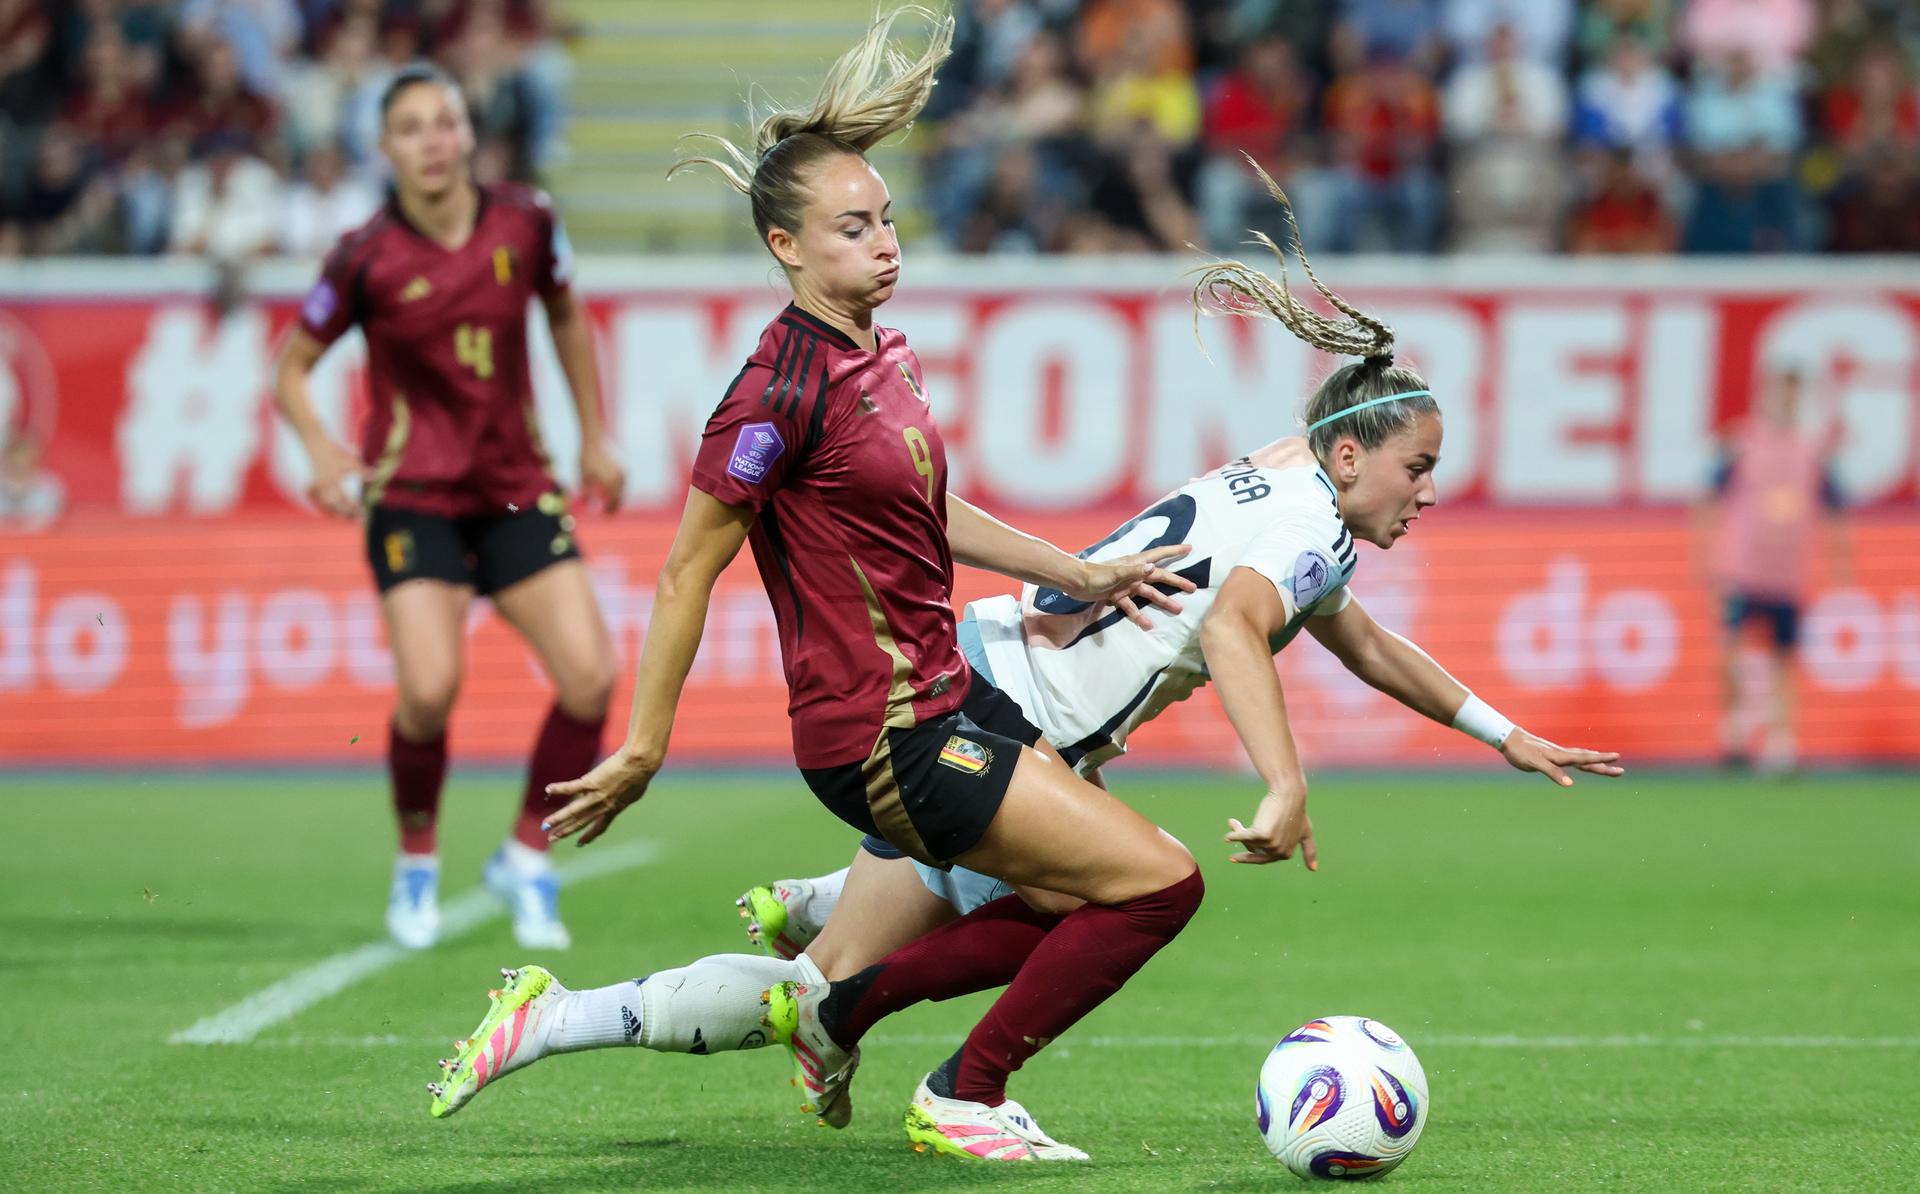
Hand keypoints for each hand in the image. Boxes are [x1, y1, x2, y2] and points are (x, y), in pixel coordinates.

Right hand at [304, 436, 364, 518]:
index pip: (344, 500)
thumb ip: (361, 470)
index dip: (354, 509)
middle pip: (336, 506)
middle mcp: (323, 487)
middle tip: (358, 521)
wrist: (315, 445)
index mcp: (332, 481)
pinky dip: (327, 508)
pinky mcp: (313, 487)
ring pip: (327, 506)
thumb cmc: (333, 452)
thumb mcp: (349, 461)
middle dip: (347, 514)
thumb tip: (375, 475)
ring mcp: (317, 487)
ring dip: (338, 513)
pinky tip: (335, 512)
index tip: (363, 515)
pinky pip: (320, 502)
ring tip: (349, 519)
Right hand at [542, 747, 659, 845]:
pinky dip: (559, 789)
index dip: (589, 836)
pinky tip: (548, 790)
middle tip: (552, 838)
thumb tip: (628, 797)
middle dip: (565, 832)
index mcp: (615, 809)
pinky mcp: (591, 783)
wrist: (640, 763)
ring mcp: (596, 796)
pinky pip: (571, 788)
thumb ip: (627, 798)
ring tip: (545, 825)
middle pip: (581, 822)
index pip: (600, 827)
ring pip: (573, 811)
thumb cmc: (641, 774)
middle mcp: (603, 806)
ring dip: (557, 819)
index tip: (579, 843)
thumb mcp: (636, 792)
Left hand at [579, 438, 625, 512]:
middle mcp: (620, 478)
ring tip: (610, 500)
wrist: (593, 440)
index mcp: (610, 483)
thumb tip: (589, 507)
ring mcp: (623, 472)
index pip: (613, 502)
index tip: (605, 514)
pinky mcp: (623, 466)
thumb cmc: (585, 460)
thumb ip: (587, 494)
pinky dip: (618, 486)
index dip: (609, 510)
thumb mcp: (583, 479)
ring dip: (617, 496)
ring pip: (622, 489)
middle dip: (615, 505)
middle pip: (620, 497)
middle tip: (608, 511)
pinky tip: (611, 487)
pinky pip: (622, 481)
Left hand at [1070, 545, 1196, 629]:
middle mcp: (1134, 573)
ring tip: (1177, 609)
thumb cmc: (1094, 574)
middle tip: (1192, 588)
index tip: (1189, 548)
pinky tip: (1148, 625)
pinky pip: (1132, 607)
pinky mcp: (1118, 596)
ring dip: (1163, 601)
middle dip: (1176, 582)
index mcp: (1135, 563)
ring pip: (1149, 593)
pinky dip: (1140, 615)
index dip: (1174, 550)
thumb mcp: (1116, 573)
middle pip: (1160, 577)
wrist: (1075, 583)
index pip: (1159, 554)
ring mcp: (1127, 585)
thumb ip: (1134, 571)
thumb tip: (1154, 568)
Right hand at [1226, 790, 1316, 870]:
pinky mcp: (1262, 835)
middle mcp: (1279, 852)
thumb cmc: (1296, 811)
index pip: (1261, 857)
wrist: (1289, 795)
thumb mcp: (1305, 832)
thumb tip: (1314, 869)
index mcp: (1286, 854)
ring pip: (1248, 842)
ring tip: (1232, 820)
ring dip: (1238, 830)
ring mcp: (1271, 844)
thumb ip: (1309, 850)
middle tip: (1232, 825)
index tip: (1233, 856)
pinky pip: (1242, 836)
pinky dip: (1233, 835)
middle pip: (1253, 850)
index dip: (1248, 852)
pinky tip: (1226, 837)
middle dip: (1241, 840)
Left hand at [1499, 730, 1623, 786]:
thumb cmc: (1521, 752)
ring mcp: (1558, 754)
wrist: (1509, 739)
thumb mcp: (1535, 764)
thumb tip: (1570, 784)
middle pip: (1588, 760)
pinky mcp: (1552, 755)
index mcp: (1561, 756)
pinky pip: (1572, 758)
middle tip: (1621, 771)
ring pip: (1582, 758)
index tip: (1617, 759)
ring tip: (1609, 766)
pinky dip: (1582, 760)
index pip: (1585, 759)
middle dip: (1604, 766)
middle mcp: (1562, 754)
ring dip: (1596, 762)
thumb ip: (1553, 772)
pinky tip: (1582, 762)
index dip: (1601, 759)